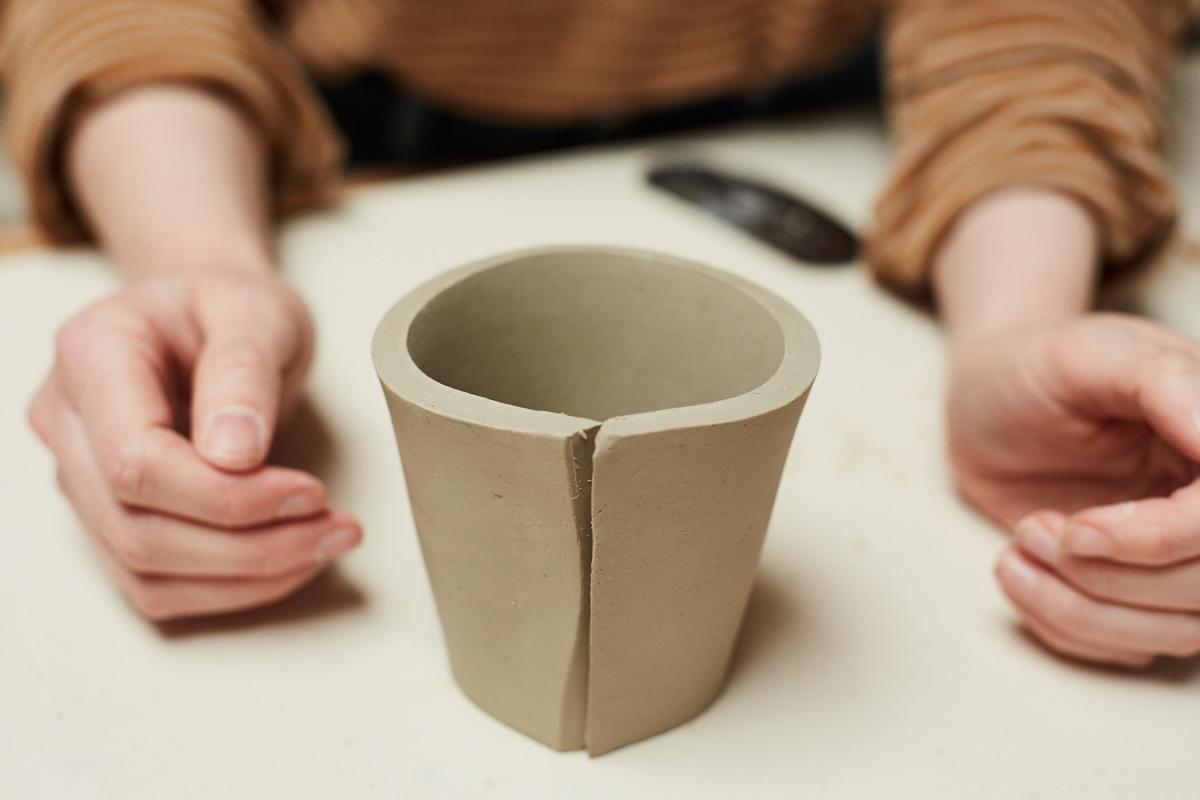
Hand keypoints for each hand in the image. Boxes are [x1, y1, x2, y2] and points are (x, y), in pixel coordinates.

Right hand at [28, 268, 361, 620]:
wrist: (217, 319)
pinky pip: (159, 583)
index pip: (134, 461)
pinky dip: (234, 586)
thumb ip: (243, 370)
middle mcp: (68, 420)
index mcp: (92, 354)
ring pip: (145, 569)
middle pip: (138, 527)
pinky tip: (294, 559)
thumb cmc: (234, 308)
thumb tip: (232, 455)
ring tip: (328, 542)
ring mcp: (80, 475)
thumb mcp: (259, 312)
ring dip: (248, 576)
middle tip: (337, 528)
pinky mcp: (110, 516)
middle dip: (250, 546)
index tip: (311, 492)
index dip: (226, 496)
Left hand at [947, 313, 1199, 666]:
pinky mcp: (1139, 591)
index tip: (1080, 530)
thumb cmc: (1035, 367)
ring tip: (1016, 547)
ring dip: (1080, 609)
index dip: (1160, 540)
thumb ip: (1163, 381)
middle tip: (1031, 529)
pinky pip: (1126, 648)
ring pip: (1177, 633)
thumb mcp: (1091, 354)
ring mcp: (1182, 555)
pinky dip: (1063, 625)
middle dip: (1107, 578)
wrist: (986, 398)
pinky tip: (1017, 570)